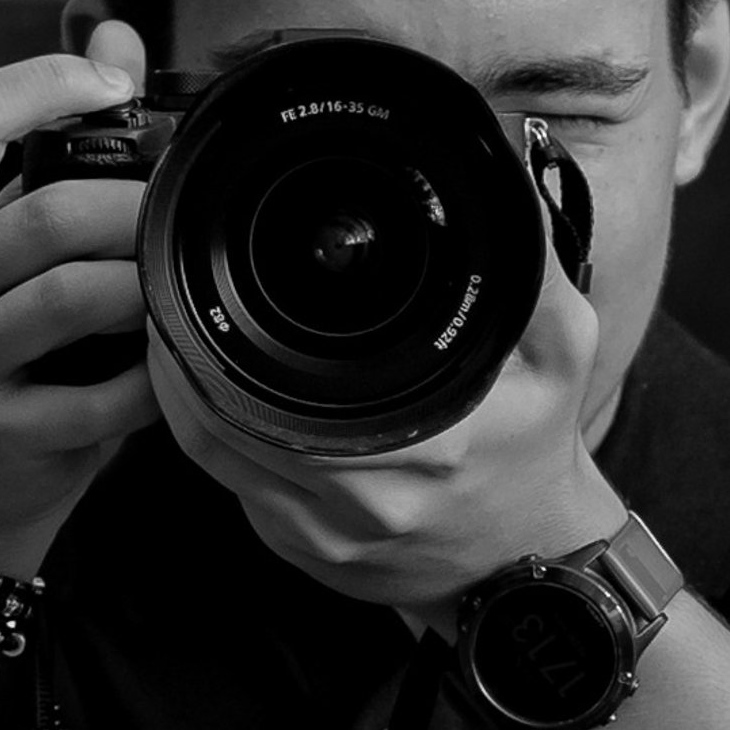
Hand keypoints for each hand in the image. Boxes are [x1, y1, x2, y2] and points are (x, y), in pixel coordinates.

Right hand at [0, 19, 159, 574]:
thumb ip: (50, 133)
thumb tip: (112, 28)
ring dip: (146, 285)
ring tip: (177, 282)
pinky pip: (98, 392)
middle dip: (137, 208)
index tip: (116, 84)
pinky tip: (169, 365)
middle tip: (183, 211)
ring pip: (73, 295)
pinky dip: (151, 377)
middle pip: (48, 212)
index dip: (48, 80)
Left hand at [146, 218, 621, 639]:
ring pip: (212, 458)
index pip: (269, 389)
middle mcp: (361, 498)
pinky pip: (231, 489)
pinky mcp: (303, 553)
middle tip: (168, 299)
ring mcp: (324, 535)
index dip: (213, 338)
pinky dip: (211, 438)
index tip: (195, 285)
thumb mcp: (561, 348)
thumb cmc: (539, 445)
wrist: (533, 559)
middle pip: (220, 421)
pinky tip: (210, 396)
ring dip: (183, 396)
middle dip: (184, 356)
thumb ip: (533, 264)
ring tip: (174, 338)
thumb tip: (506, 171)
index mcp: (417, 444)